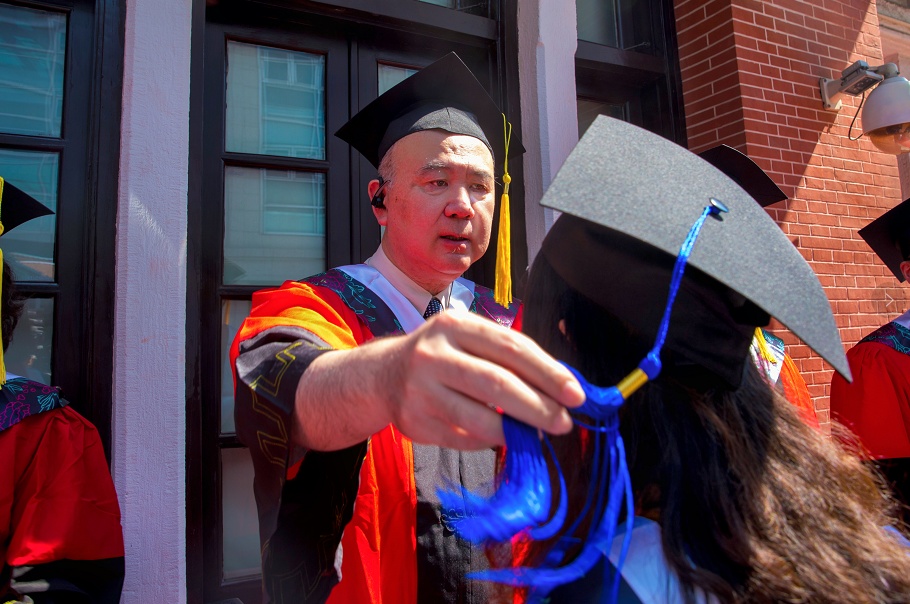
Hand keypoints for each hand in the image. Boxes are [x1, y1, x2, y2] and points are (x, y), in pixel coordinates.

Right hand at [378, 310, 583, 449]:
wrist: (384, 374)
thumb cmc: (444, 354)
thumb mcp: (470, 340)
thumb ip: (509, 357)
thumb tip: (560, 387)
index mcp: (455, 325)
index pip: (511, 347)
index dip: (548, 372)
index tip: (575, 394)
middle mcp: (434, 354)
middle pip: (496, 383)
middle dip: (537, 406)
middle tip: (563, 423)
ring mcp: (420, 390)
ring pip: (478, 418)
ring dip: (516, 431)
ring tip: (538, 435)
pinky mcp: (414, 422)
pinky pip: (463, 438)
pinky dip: (488, 440)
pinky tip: (501, 436)